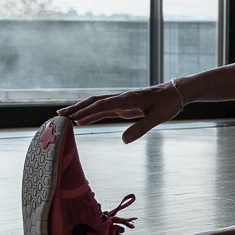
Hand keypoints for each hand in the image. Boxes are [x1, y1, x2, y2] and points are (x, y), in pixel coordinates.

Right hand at [60, 80, 185, 143]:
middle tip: (59, 116)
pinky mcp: (123, 105)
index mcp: (128, 100)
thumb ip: (141, 128)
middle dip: (76, 108)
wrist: (175, 93)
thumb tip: (124, 140)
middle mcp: (121, 98)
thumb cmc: (167, 104)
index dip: (88, 112)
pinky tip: (82, 120)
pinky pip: (104, 109)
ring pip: (96, 104)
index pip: (103, 106)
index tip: (74, 119)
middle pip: (94, 102)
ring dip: (80, 110)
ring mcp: (121, 101)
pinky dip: (91, 114)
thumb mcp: (158, 118)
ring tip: (64, 117)